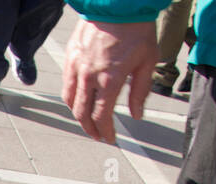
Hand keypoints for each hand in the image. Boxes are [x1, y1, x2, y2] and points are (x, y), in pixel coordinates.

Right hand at [62, 19, 157, 143]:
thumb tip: (137, 115)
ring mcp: (77, 67)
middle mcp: (90, 77)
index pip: (102, 117)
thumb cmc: (136, 28)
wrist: (118, 3)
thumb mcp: (148, 60)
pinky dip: (71, 98)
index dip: (105, 131)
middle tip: (97, 135)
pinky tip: (79, 100)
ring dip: (78, 116)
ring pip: (71, 101)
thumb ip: (141, 91)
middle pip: (83, 114)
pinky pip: (66, 85)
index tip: (110, 138)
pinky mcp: (70, 57)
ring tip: (87, 121)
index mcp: (110, 80)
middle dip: (90, 129)